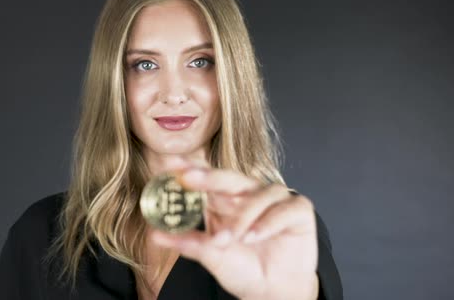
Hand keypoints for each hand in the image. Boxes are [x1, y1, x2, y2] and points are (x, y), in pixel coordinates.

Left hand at [150, 161, 318, 299]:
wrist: (272, 292)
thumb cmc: (243, 269)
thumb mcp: (212, 256)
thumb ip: (188, 242)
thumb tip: (155, 234)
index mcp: (227, 199)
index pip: (208, 179)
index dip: (191, 170)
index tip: (172, 166)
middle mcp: (250, 194)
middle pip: (231, 178)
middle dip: (210, 177)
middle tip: (189, 178)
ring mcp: (275, 199)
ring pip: (258, 195)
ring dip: (242, 217)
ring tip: (231, 238)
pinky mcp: (298, 210)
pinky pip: (284, 209)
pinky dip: (268, 223)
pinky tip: (255, 237)